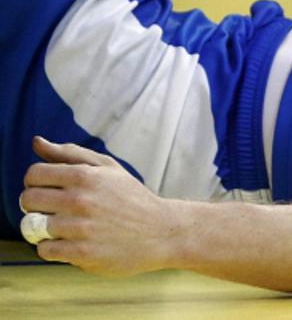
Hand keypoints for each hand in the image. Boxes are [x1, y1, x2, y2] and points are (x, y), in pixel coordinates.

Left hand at [19, 136, 183, 276]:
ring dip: (44, 228)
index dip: (35, 182)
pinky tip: (70, 242)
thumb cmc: (131, 198)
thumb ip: (69, 153)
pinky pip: (44, 250)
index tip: (47, 189)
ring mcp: (80, 228)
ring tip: (63, 227)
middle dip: (34, 205)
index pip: (34, 174)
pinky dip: (52, 247)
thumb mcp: (108, 169)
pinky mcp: (81, 253)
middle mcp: (80, 200)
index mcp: (85, 176)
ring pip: (33, 227)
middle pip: (28, 200)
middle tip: (52, 209)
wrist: (161, 231)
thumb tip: (36, 141)